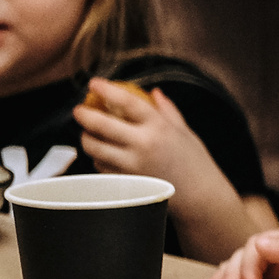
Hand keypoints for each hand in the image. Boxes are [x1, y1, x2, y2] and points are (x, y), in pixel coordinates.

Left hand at [74, 81, 221, 197]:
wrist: (199, 195)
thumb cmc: (195, 162)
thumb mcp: (185, 132)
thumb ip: (168, 110)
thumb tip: (154, 92)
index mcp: (159, 127)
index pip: (127, 102)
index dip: (107, 90)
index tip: (94, 83)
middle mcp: (142, 144)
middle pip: (101, 125)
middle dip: (84, 115)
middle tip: (79, 110)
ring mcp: (131, 165)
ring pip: (95, 147)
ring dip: (87, 138)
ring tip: (89, 133)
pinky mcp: (125, 181)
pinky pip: (101, 166)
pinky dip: (98, 157)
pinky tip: (104, 154)